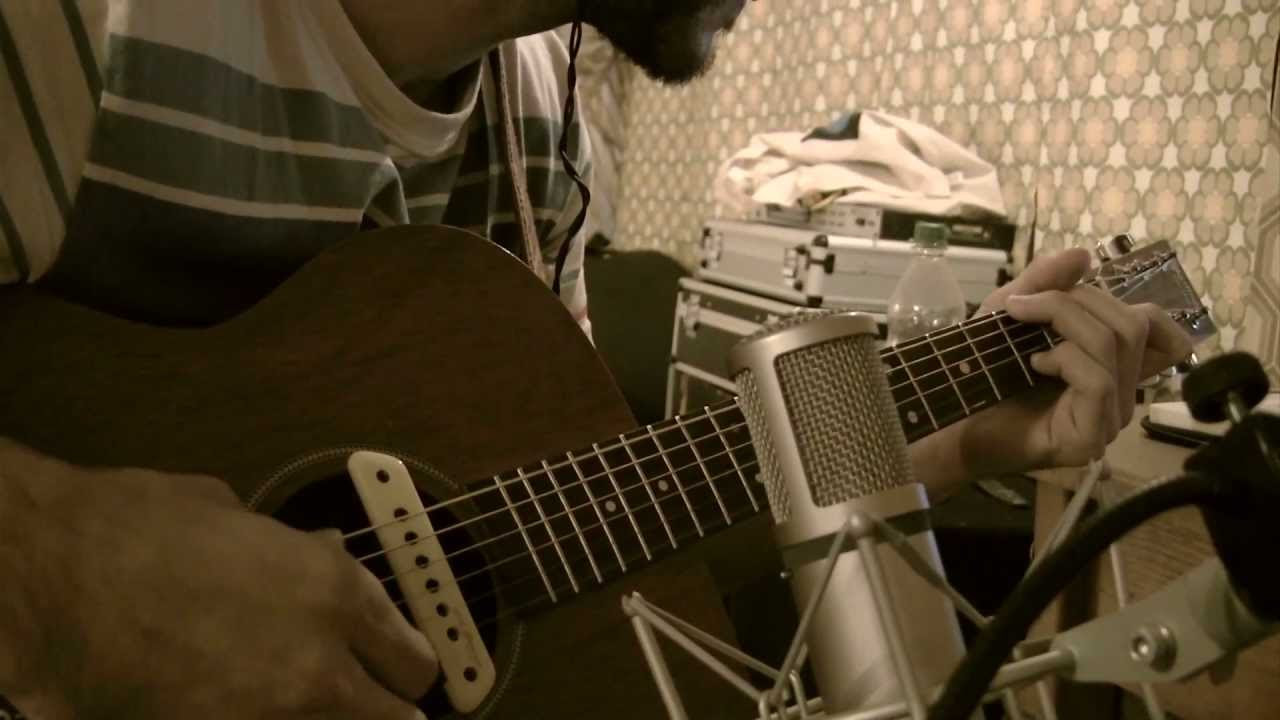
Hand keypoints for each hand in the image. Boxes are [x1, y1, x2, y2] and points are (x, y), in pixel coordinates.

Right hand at [0, 440, 437, 719]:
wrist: (50, 578)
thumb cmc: (133, 529)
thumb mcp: (233, 516)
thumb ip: (294, 551)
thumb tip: (319, 554)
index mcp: (335, 590)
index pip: (412, 655)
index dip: (409, 662)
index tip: (402, 668)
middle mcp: (320, 663)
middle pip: (397, 716)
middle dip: (387, 706)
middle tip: (372, 701)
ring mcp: (271, 716)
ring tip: (308, 705)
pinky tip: (249, 709)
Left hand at [911, 248, 1192, 492]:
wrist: (952, 427)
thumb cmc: (982, 374)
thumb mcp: (1009, 316)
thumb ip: (1045, 284)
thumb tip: (1084, 254)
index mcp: (1112, 366)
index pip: (1161, 330)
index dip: (1132, 302)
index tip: (1073, 295)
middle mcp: (1120, 394)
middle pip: (1132, 325)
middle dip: (1076, 300)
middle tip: (1024, 305)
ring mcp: (1108, 420)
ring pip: (1115, 346)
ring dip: (1064, 321)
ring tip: (1022, 330)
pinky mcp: (1088, 440)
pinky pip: (1098, 381)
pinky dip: (1065, 359)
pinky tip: (1034, 364)